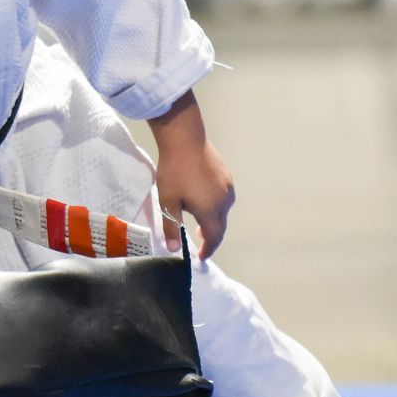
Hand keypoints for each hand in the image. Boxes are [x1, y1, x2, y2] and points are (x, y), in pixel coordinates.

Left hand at [156, 138, 234, 259]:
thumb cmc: (174, 172)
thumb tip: (174, 250)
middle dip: (210, 237)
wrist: (184, 139)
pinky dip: (215, 206)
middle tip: (199, 242)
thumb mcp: (168, 203)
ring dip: (213, 220)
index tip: (201, 257)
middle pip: (220, 226)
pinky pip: (223, 197)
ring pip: (223, 211)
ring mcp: (228, 187)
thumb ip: (172, 228)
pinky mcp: (226, 175)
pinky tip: (203, 200)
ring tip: (199, 222)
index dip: (208, 250)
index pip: (214, 238)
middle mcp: (225, 201)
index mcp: (211, 211)